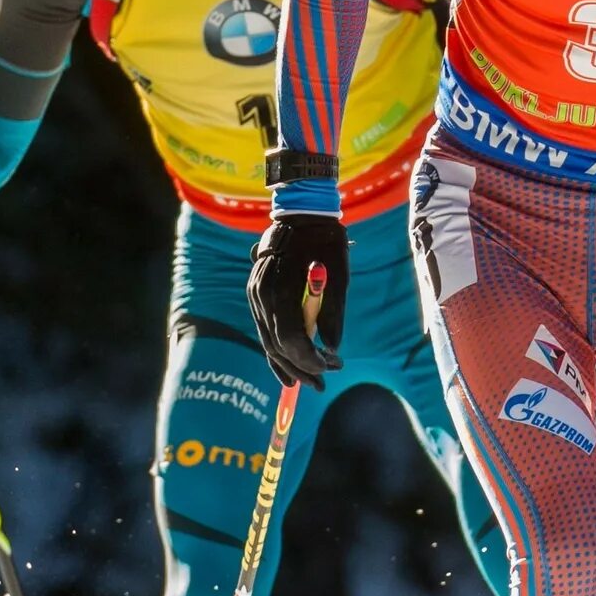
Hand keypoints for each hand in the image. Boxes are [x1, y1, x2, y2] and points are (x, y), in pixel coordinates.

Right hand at [247, 213, 348, 389]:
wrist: (301, 211)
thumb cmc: (326, 242)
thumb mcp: (340, 278)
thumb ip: (334, 315)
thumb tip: (332, 349)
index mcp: (281, 290)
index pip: (291, 339)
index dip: (309, 359)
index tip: (330, 369)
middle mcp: (261, 295)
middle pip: (276, 345)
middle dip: (299, 368)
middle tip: (321, 383)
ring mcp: (255, 294)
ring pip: (267, 340)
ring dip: (287, 363)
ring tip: (307, 379)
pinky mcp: (256, 293)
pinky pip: (265, 328)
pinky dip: (276, 348)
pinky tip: (287, 366)